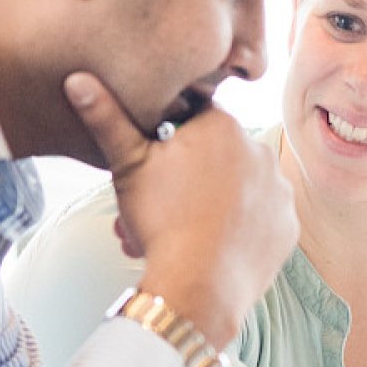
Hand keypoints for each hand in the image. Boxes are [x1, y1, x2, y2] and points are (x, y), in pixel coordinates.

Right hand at [63, 71, 294, 348]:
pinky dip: (241, 227)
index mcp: (222, 125)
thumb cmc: (161, 222)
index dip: (167, 143)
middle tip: (157, 210)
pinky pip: (261, 218)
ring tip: (181, 231)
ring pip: (239, 189)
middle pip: (216, 158)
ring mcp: (280, 189)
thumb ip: (107, 119)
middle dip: (186, 180)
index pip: (193, 120)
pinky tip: (216, 242)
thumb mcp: (127, 167)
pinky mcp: (288, 224)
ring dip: (213, 202)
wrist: (199, 287)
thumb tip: (77, 79)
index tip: (153, 170)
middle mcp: (260, 150)